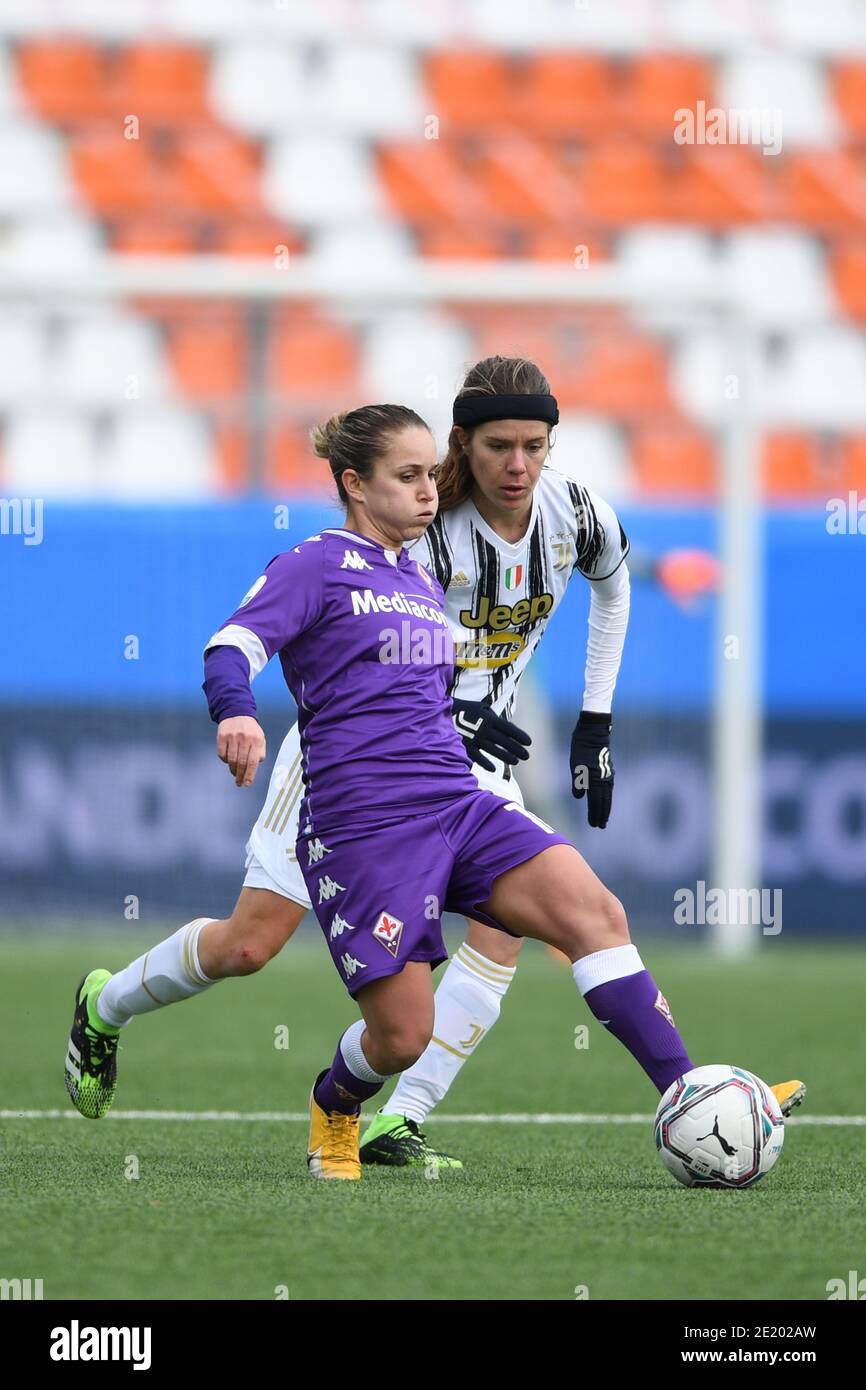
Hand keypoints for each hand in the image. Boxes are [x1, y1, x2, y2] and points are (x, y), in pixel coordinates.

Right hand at [216, 716, 266, 786]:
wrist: (237, 712)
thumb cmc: (250, 729)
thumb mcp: (260, 738)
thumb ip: (260, 752)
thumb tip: (256, 765)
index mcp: (256, 740)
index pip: (253, 761)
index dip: (250, 774)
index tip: (247, 783)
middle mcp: (245, 738)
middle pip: (241, 762)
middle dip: (240, 775)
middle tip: (239, 783)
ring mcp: (232, 737)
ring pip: (231, 759)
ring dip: (232, 769)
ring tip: (234, 773)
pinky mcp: (222, 736)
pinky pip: (222, 754)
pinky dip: (225, 760)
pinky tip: (228, 760)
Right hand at [452, 698, 531, 773]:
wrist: (441, 712)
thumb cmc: (464, 710)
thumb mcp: (480, 708)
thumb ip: (493, 716)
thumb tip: (506, 726)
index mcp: (489, 717)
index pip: (509, 728)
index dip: (519, 735)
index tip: (529, 743)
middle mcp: (484, 728)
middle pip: (504, 740)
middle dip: (517, 748)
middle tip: (526, 756)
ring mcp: (474, 737)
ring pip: (493, 749)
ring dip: (506, 756)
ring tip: (516, 761)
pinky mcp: (464, 745)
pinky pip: (476, 756)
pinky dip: (485, 762)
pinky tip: (493, 769)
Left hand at [569, 711, 612, 827]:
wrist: (593, 731)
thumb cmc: (581, 747)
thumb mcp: (575, 765)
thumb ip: (577, 782)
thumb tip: (579, 797)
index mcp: (595, 779)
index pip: (596, 802)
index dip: (595, 814)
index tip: (594, 825)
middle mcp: (604, 779)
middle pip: (604, 801)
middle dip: (602, 814)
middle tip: (600, 826)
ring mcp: (607, 774)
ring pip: (607, 795)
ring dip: (605, 807)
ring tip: (604, 817)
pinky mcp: (607, 770)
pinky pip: (608, 788)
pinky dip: (606, 797)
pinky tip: (605, 800)